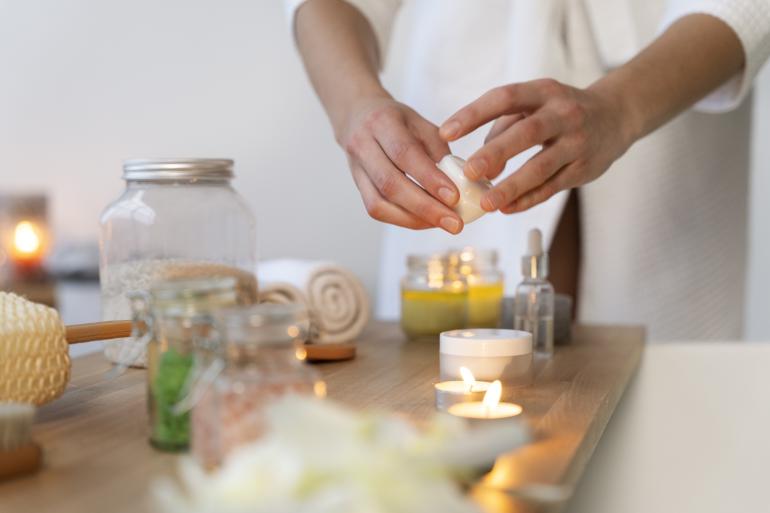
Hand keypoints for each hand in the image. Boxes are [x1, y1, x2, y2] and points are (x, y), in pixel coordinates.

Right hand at [337, 94, 463, 233]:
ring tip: (442, 224)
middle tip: (455, 223)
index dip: (429, 178)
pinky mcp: (357, 186)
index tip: (454, 197)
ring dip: (414, 219)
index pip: (405, 153)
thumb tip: (459, 183)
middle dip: (426, 207)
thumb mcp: (421, 123)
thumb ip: (438, 150)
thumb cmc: (396, 121)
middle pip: (390, 183)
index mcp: (383, 122)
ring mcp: (356, 168)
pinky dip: (402, 219)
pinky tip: (424, 221)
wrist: (356, 116)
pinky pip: (376, 209)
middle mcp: (363, 145)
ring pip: (379, 203)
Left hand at [439, 79, 633, 212]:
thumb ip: (502, 129)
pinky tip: (506, 209)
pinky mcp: (584, 168)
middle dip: (496, 152)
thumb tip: (478, 167)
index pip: (504, 98)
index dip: (474, 114)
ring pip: (541, 166)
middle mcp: (563, 114)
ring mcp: (576, 142)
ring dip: (512, 186)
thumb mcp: (534, 106)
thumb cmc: (559, 112)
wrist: (617, 116)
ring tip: (486, 202)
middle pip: (527, 133)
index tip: (445, 132)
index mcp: (543, 92)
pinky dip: (528, 199)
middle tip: (469, 172)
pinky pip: (552, 187)